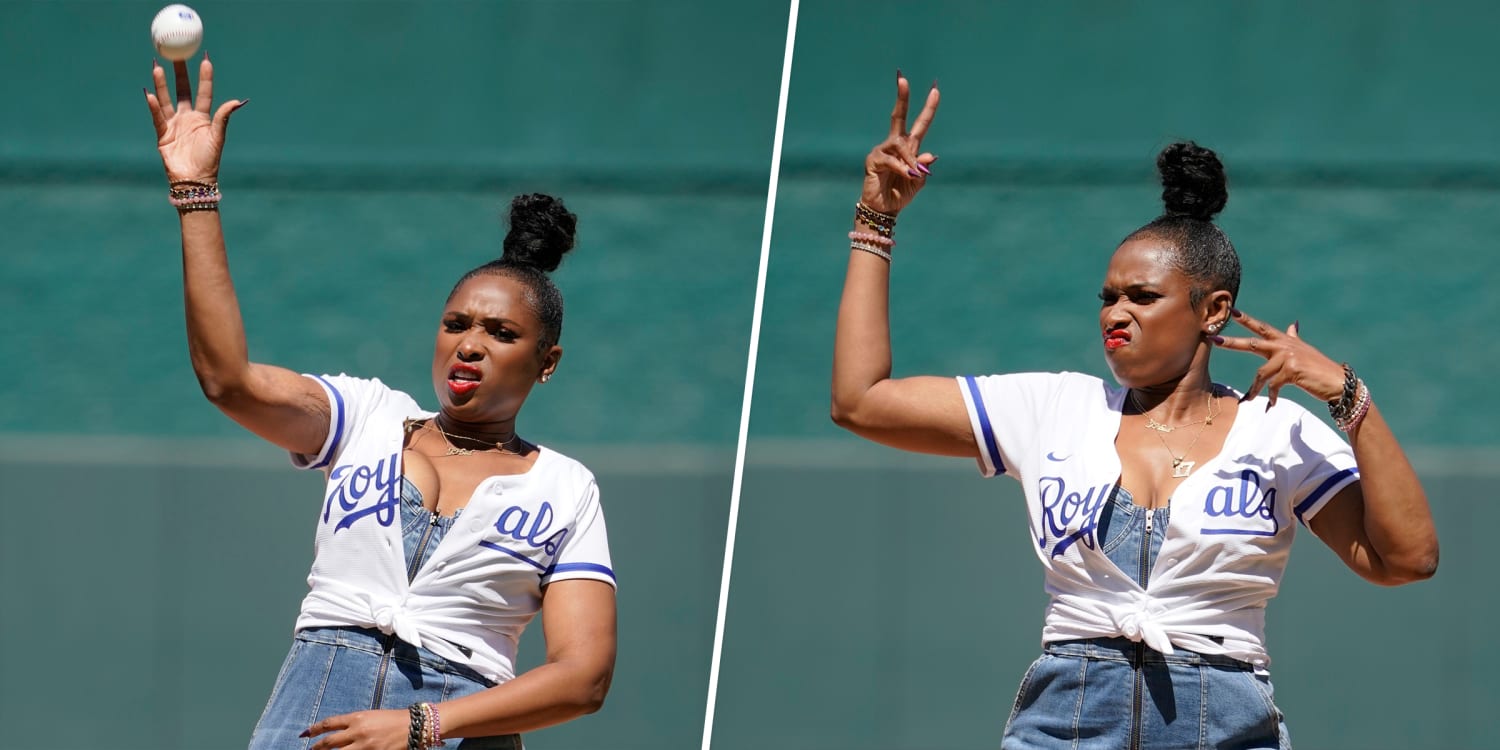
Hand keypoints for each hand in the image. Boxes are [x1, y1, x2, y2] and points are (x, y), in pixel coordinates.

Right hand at [144, 55, 245, 182]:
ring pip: (167, 100)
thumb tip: (237, 101)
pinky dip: (154, 107)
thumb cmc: (209, 161)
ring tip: (157, 66)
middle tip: (175, 53)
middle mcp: (187, 118)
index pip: (204, 93)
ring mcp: (174, 125)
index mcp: (203, 118)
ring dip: (162, 84)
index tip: (205, 59)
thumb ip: (223, 118)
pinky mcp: (163, 134)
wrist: (194, 181)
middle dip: (179, 73)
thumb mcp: (218, 137)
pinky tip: (151, 95)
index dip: (205, 77)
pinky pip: (157, 117)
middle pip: (182, 90)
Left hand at [303, 709, 411, 749]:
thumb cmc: (393, 720)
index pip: (329, 724)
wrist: (414, 726)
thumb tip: (335, 734)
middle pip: (329, 742)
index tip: (305, 734)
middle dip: (316, 748)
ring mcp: (365, 746)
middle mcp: (358, 731)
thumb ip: (354, 724)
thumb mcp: (371, 717)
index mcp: (357, 718)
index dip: (314, 729)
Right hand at [860, 71, 939, 215]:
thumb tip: (930, 155)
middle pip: (899, 116)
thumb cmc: (900, 195)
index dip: (928, 108)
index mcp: (909, 148)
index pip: (920, 124)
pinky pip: (892, 160)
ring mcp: (883, 151)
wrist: (884, 210)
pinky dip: (902, 169)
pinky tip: (907, 175)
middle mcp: (895, 145)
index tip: (936, 89)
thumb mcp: (918, 182)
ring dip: (909, 160)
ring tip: (914, 175)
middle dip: (902, 98)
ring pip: (900, 145)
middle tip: (902, 78)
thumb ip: (924, 168)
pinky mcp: (873, 160)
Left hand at [1212, 309, 1346, 405]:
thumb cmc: (1318, 368)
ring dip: (1254, 389)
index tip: (1231, 310)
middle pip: (1253, 343)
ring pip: (1261, 373)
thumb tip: (1293, 323)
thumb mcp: (1304, 350)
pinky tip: (1270, 405)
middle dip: (1232, 342)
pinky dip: (1270, 397)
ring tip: (1249, 399)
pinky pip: (1272, 386)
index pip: (1262, 327)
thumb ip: (1294, 337)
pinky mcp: (1291, 370)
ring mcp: (1288, 357)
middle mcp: (1284, 346)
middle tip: (1213, 340)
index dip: (1246, 319)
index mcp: (1285, 340)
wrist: (1338, 382)